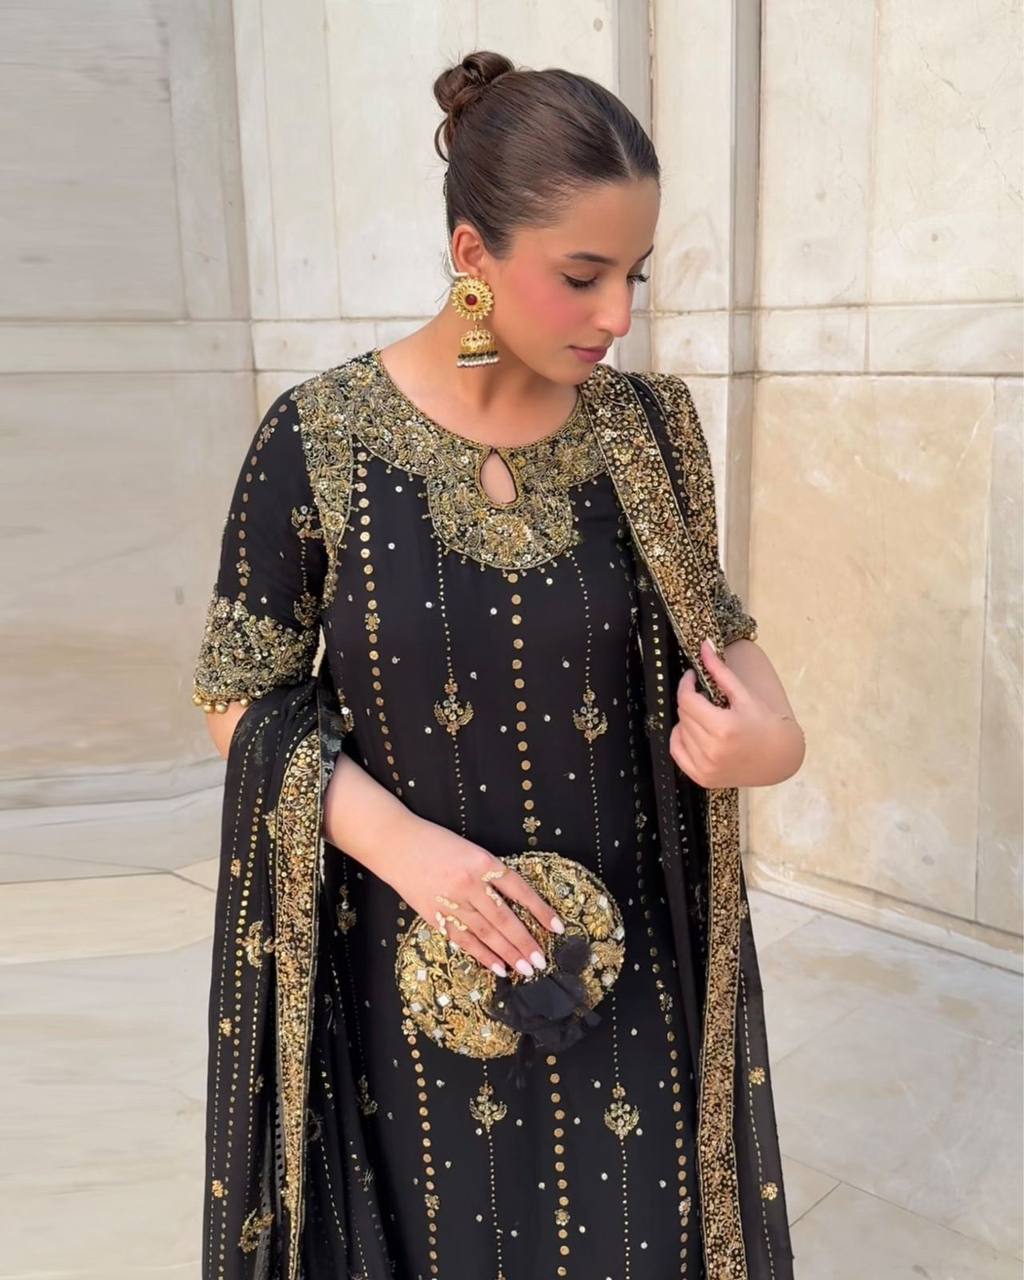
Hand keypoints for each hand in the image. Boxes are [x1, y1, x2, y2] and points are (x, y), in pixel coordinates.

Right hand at [381, 816, 565, 978]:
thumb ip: (489, 873)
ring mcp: (451, 901)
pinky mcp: (435, 914)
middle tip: (541, 962)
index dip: (540, 911)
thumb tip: (513, 903)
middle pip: (505, 918)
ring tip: (525, 969)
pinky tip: (497, 967)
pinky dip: (482, 955)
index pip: (520, 891)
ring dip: (507, 953)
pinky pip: (463, 939)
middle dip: (525, 942)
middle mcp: (470, 883)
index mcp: (483, 862)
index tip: (557, 928)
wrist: (395, 843)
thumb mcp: (471, 849)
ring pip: (486, 933)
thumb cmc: (436, 842)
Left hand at [669, 638, 804, 787]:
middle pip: (683, 714)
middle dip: (690, 701)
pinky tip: (696, 732)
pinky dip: (681, 738)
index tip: (692, 677)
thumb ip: (720, 671)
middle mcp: (712, 750)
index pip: (687, 700)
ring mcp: (706, 767)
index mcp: (724, 728)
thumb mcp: (744, 695)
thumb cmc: (765, 724)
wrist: (778, 757)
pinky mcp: (702, 777)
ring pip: (679, 731)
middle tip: (706, 698)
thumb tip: (704, 646)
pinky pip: (677, 751)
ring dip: (688, 719)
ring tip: (707, 717)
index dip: (686, 684)